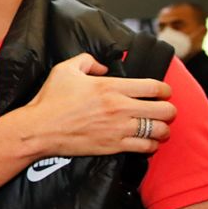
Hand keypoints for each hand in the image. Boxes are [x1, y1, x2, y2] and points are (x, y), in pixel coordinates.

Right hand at [20, 53, 175, 157]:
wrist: (39, 129)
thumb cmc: (50, 100)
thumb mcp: (64, 70)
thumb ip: (86, 60)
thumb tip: (102, 66)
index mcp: (110, 87)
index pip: (154, 87)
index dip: (165, 89)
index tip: (162, 92)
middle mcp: (119, 108)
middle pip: (164, 110)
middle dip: (168, 109)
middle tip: (163, 109)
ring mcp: (118, 129)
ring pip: (159, 130)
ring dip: (162, 128)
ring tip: (158, 127)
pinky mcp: (114, 146)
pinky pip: (145, 147)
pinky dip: (151, 144)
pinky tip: (147, 141)